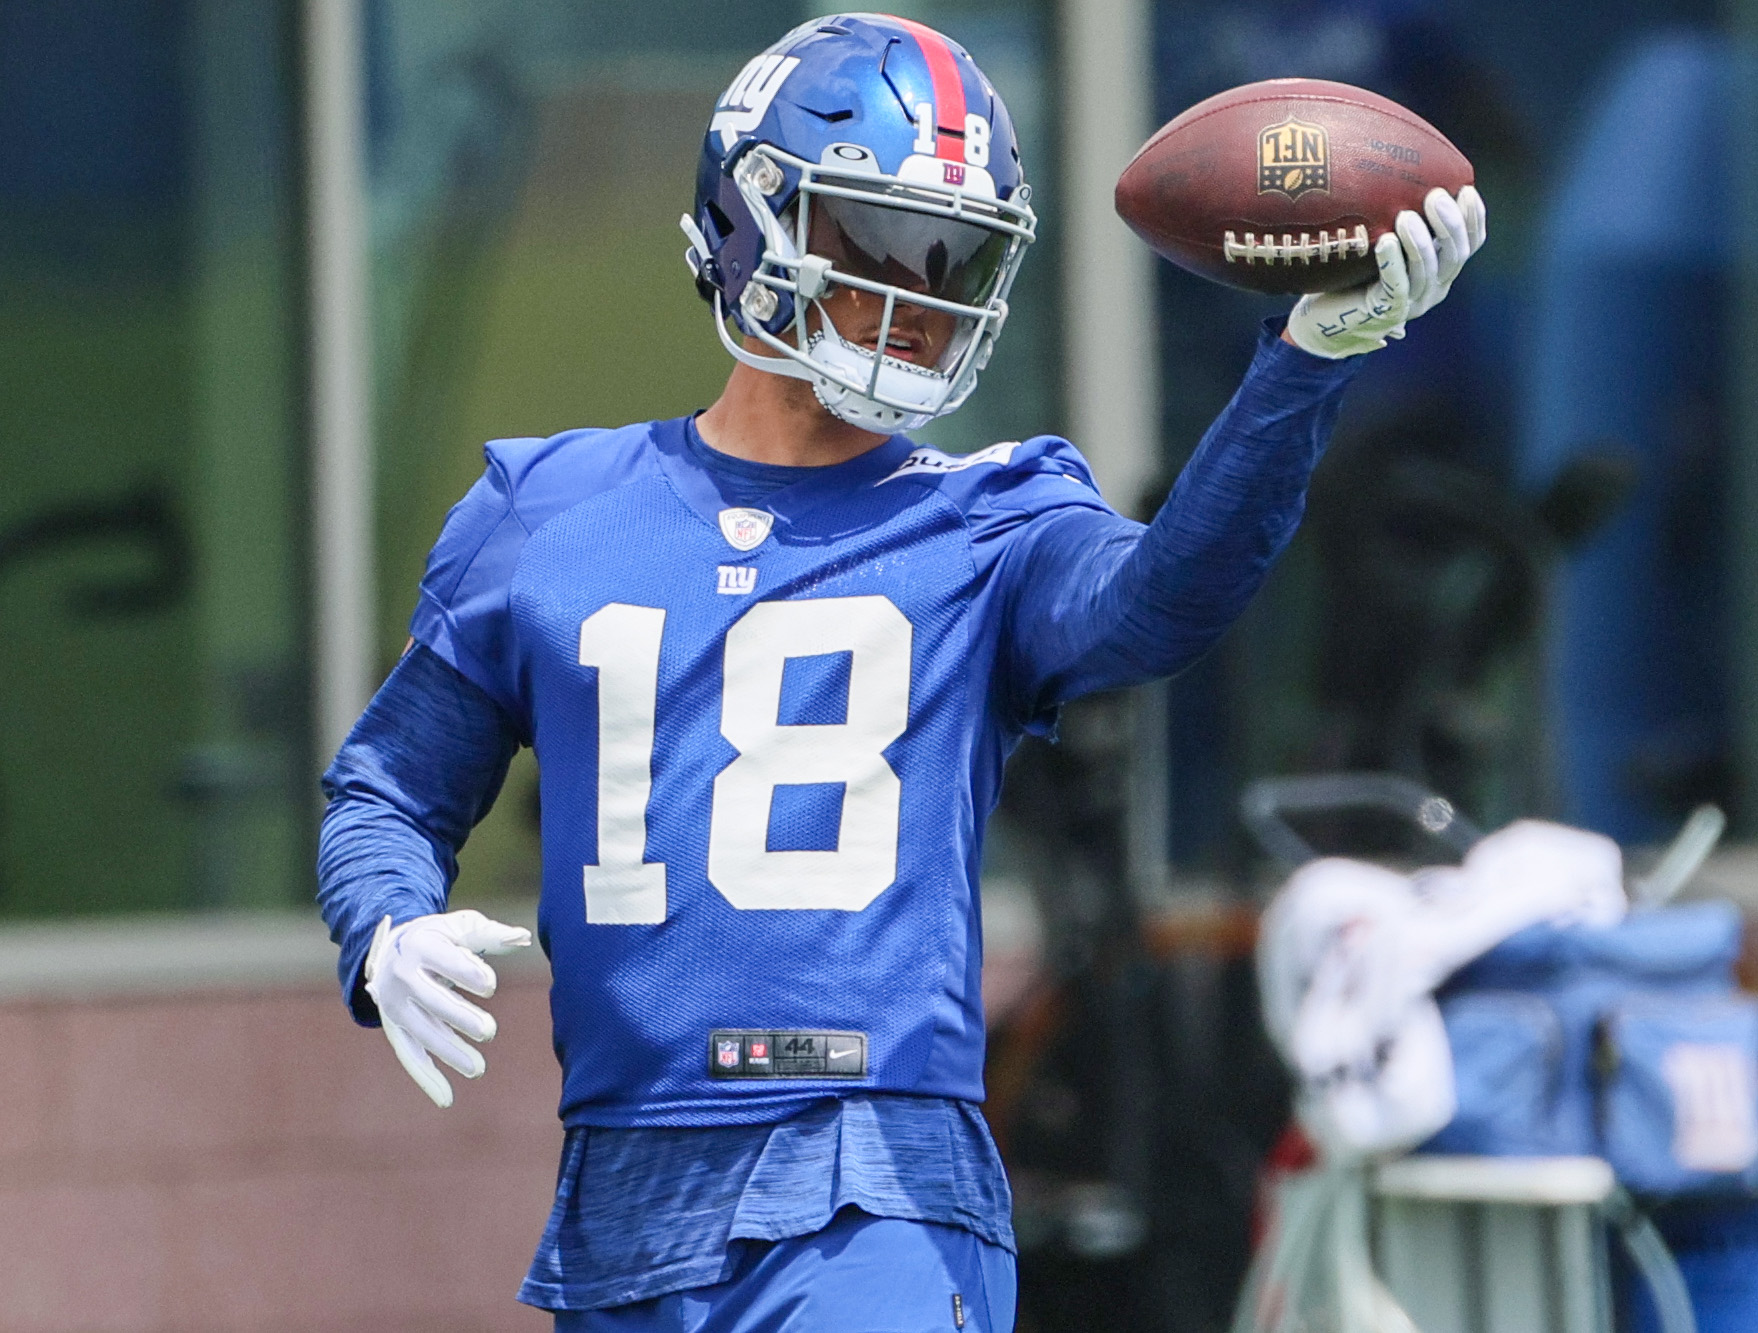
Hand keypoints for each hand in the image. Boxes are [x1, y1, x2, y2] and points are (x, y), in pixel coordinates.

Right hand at [363, 909, 531, 1106]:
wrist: (392, 948)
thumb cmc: (439, 936)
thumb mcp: (462, 927)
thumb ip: (492, 935)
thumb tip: (523, 937)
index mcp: (420, 944)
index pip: (444, 960)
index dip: (466, 972)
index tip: (490, 985)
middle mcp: (401, 976)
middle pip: (430, 999)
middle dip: (458, 1016)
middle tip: (488, 1031)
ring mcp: (395, 1005)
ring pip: (421, 1031)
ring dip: (448, 1051)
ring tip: (478, 1068)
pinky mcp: (394, 1027)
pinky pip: (409, 1054)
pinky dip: (426, 1077)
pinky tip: (447, 1098)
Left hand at [1284, 185, 1485, 358]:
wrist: (1322, 319)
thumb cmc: (1352, 274)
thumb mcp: (1382, 240)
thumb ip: (1398, 218)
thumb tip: (1399, 168)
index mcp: (1439, 271)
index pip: (1470, 244)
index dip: (1473, 218)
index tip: (1465, 189)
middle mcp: (1432, 289)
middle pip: (1455, 256)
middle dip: (1449, 224)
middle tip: (1434, 196)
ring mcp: (1411, 304)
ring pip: (1428, 272)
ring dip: (1419, 242)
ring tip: (1406, 215)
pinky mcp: (1387, 314)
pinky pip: (1397, 287)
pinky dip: (1394, 262)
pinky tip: (1386, 241)